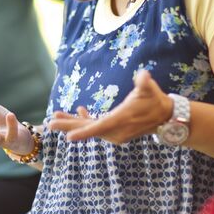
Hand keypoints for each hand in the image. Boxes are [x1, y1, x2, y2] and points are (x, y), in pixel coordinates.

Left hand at [49, 70, 172, 144]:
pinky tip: (79, 110)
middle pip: (88, 129)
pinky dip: (85, 120)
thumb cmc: (155, 101)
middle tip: (49, 123)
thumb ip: (145, 83)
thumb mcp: (151, 90)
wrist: (164, 117)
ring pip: (89, 128)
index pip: (100, 127)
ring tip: (55, 116)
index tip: (68, 137)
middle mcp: (116, 130)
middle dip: (69, 125)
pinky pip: (95, 126)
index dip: (84, 131)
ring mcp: (114, 132)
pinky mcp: (114, 130)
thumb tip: (143, 75)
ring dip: (73, 122)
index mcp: (122, 119)